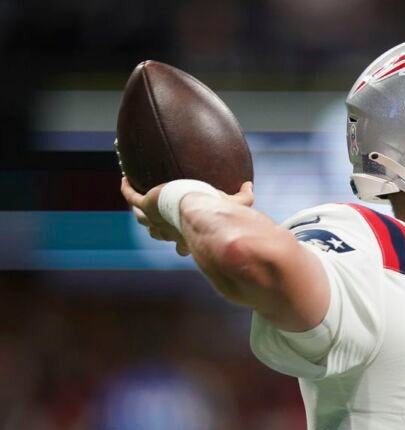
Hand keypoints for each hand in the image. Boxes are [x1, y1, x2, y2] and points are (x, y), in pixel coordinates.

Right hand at [120, 178, 253, 255]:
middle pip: (158, 233)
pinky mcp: (146, 205)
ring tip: (138, 201)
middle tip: (158, 221)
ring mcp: (155, 218)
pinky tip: (125, 179)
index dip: (181, 244)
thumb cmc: (217, 210)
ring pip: (142, 218)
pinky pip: (131, 197)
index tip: (183, 245)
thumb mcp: (233, 203)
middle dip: (158, 229)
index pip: (181, 246)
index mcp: (187, 235)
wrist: (199, 209)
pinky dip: (128, 189)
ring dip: (140, 212)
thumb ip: (244, 198)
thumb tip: (250, 187)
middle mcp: (169, 231)